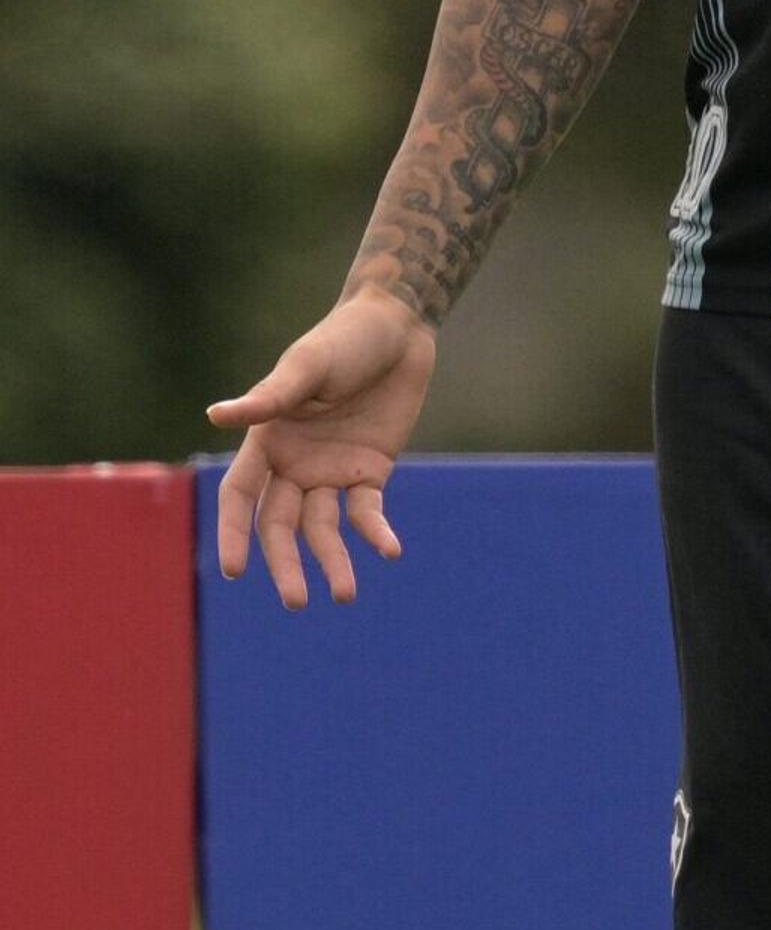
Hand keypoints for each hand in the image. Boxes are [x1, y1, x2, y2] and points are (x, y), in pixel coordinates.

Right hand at [205, 294, 434, 607]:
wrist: (397, 327)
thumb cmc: (342, 339)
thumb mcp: (305, 366)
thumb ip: (269, 396)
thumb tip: (215, 415)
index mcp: (266, 441)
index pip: (241, 498)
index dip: (234, 533)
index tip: (232, 571)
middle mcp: (294, 463)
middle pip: (281, 525)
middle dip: (286, 564)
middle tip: (296, 603)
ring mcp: (332, 469)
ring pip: (324, 528)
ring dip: (333, 561)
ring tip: (343, 595)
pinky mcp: (371, 468)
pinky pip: (368, 509)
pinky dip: (376, 532)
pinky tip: (389, 551)